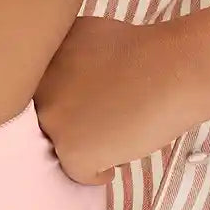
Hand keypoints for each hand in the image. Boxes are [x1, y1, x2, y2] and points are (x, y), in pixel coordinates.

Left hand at [32, 15, 209, 185]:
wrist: (170, 70)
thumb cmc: (142, 51)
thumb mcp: (89, 37)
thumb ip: (67, 58)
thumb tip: (65, 82)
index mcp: (43, 57)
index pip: (41, 91)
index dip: (68, 101)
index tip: (90, 102)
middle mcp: (39, 86)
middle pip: (47, 118)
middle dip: (72, 121)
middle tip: (101, 120)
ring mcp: (52, 119)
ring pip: (58, 146)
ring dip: (82, 145)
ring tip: (112, 135)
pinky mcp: (71, 150)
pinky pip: (76, 172)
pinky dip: (97, 171)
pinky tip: (115, 158)